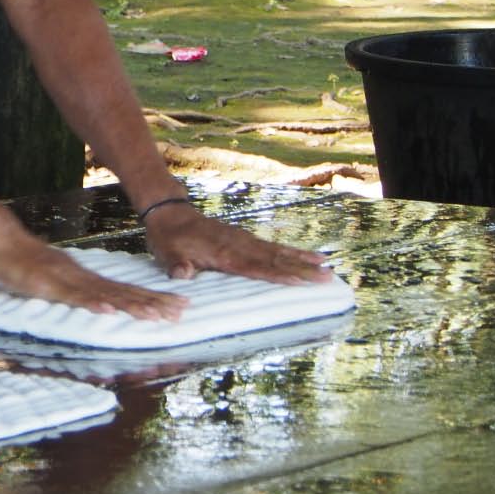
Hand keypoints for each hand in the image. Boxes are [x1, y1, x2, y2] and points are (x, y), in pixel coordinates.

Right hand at [0, 226, 189, 321]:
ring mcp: (66, 280)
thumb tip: (94, 301)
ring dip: (132, 305)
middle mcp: (81, 278)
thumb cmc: (20, 262)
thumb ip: (71, 290)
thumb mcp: (51, 280)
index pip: (124, 291)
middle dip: (153, 303)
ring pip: (105, 295)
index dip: (150, 299)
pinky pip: (73, 296)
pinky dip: (92, 303)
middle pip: (122, 292)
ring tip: (157, 315)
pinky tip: (110, 310)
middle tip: (181, 311)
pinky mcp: (48, 285)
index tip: (176, 306)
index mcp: (84, 278)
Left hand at [144, 203, 333, 283]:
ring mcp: (243, 240)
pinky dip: (290, 252)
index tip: (300, 281)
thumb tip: (183, 274)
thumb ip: (176, 265)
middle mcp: (238, 245)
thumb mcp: (166, 253)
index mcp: (223, 253)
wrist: (168, 212)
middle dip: (302, 269)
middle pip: (275, 259)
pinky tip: (306, 256)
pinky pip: (272, 247)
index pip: (256, 267)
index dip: (278, 275)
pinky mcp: (243, 238)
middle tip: (328, 276)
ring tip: (327, 266)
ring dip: (302, 260)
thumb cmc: (168, 238)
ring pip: (278, 251)